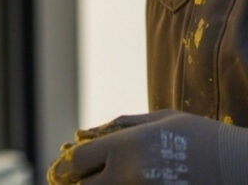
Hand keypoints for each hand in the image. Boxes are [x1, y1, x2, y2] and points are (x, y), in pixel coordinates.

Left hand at [48, 109, 247, 183]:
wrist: (245, 170)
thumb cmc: (205, 139)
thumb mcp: (162, 120)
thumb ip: (119, 126)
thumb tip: (82, 133)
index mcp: (126, 147)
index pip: (77, 160)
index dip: (69, 163)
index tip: (69, 166)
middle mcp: (130, 175)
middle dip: (84, 182)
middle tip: (88, 178)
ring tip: (113, 179)